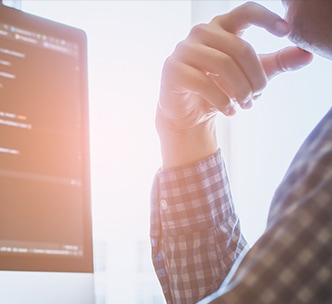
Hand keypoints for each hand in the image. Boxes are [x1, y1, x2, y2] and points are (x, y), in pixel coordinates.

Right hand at [157, 2, 312, 167]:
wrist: (188, 114)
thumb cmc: (220, 87)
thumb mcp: (253, 73)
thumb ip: (278, 62)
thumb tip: (308, 55)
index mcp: (221, 26)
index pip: (245, 12)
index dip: (266, 18)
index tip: (286, 32)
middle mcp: (200, 33)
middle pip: (239, 48)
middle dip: (255, 76)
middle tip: (258, 95)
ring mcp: (184, 50)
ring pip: (223, 65)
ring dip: (240, 89)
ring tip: (246, 104)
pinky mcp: (173, 70)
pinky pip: (204, 83)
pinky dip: (222, 100)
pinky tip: (229, 111)